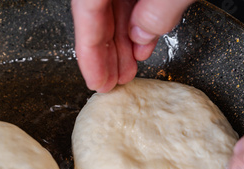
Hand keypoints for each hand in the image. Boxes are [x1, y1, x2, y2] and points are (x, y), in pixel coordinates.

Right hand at [71, 0, 194, 92]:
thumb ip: (156, 12)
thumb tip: (141, 37)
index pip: (87, 14)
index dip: (90, 53)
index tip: (96, 82)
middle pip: (97, 16)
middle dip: (105, 54)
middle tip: (110, 85)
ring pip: (115, 9)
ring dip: (122, 43)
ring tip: (127, 73)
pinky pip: (133, 1)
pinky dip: (137, 24)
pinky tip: (143, 46)